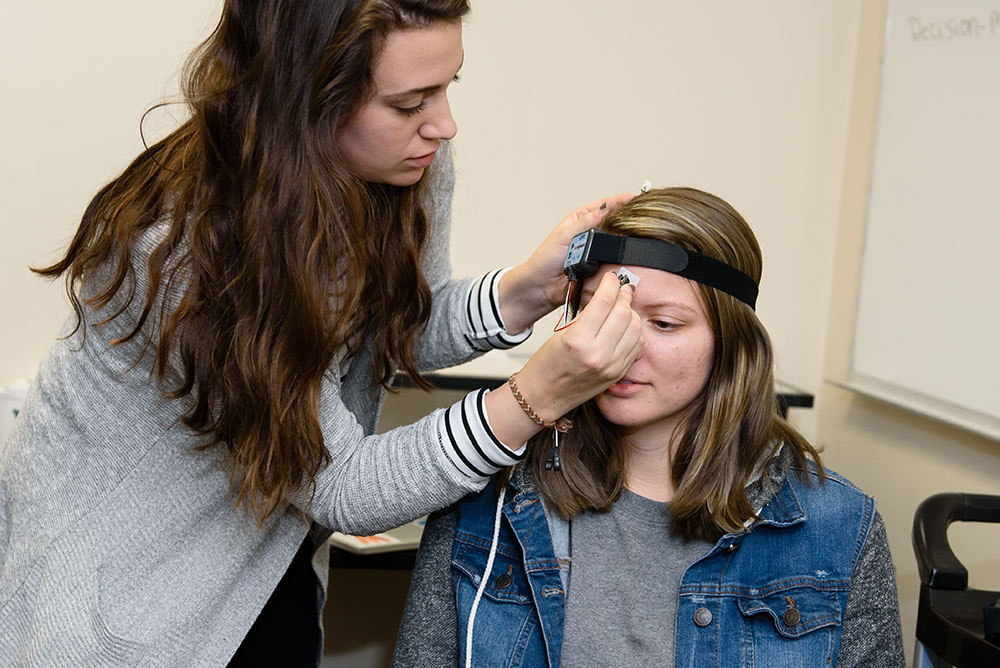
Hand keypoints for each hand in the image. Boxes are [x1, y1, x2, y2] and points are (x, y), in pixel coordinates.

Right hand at [485, 272, 642, 444]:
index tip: (611, 278)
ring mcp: (611, 365)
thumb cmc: (548, 364)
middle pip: (624, 312)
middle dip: (623, 295)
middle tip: (620, 288)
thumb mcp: (563, 333)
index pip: (605, 301)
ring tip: (622, 306)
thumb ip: (588, 315)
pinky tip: (625, 325)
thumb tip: (608, 295)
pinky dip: (634, 330)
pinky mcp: (618, 372)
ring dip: (631, 312)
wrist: (546, 395)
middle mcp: (598, 354)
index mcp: (578, 341)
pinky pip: (636, 345)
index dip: (611, 284)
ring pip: (635, 327)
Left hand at [498, 193, 632, 332]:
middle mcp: (590, 233)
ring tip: (639, 238)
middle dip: (628, 221)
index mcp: (580, 220)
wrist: (541, 288)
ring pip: (617, 243)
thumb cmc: (545, 260)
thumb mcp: (563, 236)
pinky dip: (620, 260)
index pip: (605, 206)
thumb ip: (583, 223)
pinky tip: (628, 258)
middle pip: (615, 223)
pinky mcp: (599, 267)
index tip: (636, 198)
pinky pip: (614, 262)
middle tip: (642, 219)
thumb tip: (602, 211)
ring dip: (625, 242)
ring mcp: (596, 250)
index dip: (621, 201)